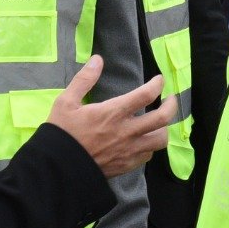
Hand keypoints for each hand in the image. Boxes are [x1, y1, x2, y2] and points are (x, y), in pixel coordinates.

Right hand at [47, 55, 175, 177]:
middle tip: (170, 99)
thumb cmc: (61, 133)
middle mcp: (126, 132)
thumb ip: (84, 79)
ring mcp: (128, 150)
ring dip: (163, 128)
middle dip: (171, 106)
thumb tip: (98, 59)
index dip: (157, 84)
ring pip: (160, 140)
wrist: (57, 168)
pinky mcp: (126, 165)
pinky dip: (150, 146)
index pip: (146, 95)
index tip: (159, 80)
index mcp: (113, 113)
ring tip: (159, 122)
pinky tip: (143, 141)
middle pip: (162, 118)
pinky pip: (148, 156)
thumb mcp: (66, 101)